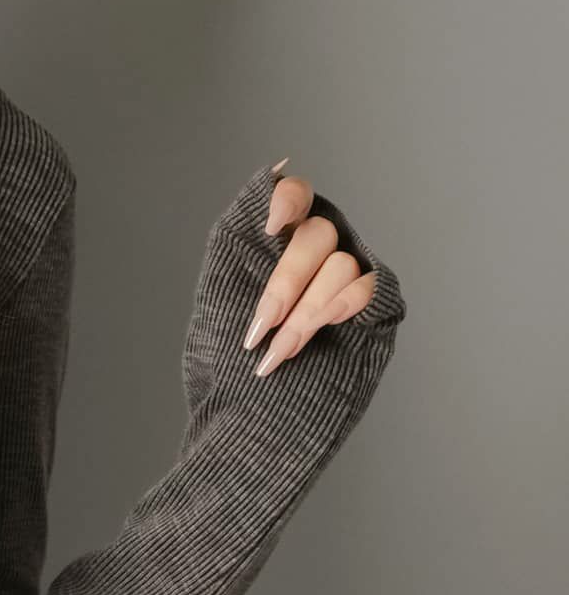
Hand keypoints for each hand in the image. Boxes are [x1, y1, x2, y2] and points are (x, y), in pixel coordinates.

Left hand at [242, 157, 379, 376]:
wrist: (247, 420)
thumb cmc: (225, 361)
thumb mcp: (220, 289)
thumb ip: (240, 231)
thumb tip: (275, 174)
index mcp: (276, 244)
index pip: (294, 197)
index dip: (286, 202)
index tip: (267, 230)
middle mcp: (317, 255)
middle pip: (317, 235)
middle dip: (284, 284)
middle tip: (261, 327)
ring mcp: (348, 280)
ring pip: (339, 265)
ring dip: (305, 312)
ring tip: (280, 350)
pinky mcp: (375, 308)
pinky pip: (368, 287)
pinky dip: (341, 307)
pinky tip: (322, 330)